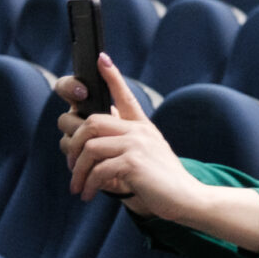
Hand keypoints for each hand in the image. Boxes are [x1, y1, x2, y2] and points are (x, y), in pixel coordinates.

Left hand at [56, 55, 194, 213]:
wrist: (187, 199)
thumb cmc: (162, 182)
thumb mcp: (146, 157)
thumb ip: (123, 146)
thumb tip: (89, 144)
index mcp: (142, 127)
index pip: (125, 95)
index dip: (112, 76)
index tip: (101, 59)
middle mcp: (140, 131)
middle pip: (91, 122)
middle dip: (72, 143)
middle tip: (70, 165)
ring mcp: (137, 145)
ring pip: (90, 148)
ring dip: (77, 170)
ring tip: (78, 187)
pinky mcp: (134, 163)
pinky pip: (98, 170)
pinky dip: (89, 185)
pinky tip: (88, 195)